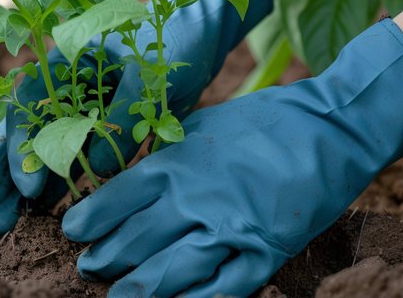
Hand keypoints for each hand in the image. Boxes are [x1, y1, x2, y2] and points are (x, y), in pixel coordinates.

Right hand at [0, 0, 273, 234]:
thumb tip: (96, 168)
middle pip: (20, 132)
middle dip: (2, 175)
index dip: (21, 146)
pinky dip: (49, 186)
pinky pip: (64, 160)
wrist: (194, 39)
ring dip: (17, 187)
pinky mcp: (92, 132)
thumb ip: (121, 110)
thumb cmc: (170, 45)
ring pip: (35, 150)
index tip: (29, 187)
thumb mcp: (148, 71)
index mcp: (64, 63)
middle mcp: (61, 90)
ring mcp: (74, 112)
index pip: (26, 104)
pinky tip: (36, 214)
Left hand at [62, 19, 402, 296]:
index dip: (90, 222)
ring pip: (171, 272)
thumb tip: (130, 182)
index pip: (117, 200)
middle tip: (88, 268)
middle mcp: (196, 199)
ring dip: (138, 288)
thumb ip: (165, 156)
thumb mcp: (201, 127)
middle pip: (136, 241)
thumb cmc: (261, 121)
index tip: (74, 232)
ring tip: (117, 295)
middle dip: (105, 260)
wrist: (329, 127)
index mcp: (178, 163)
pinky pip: (222, 289)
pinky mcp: (266, 251)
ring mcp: (232, 229)